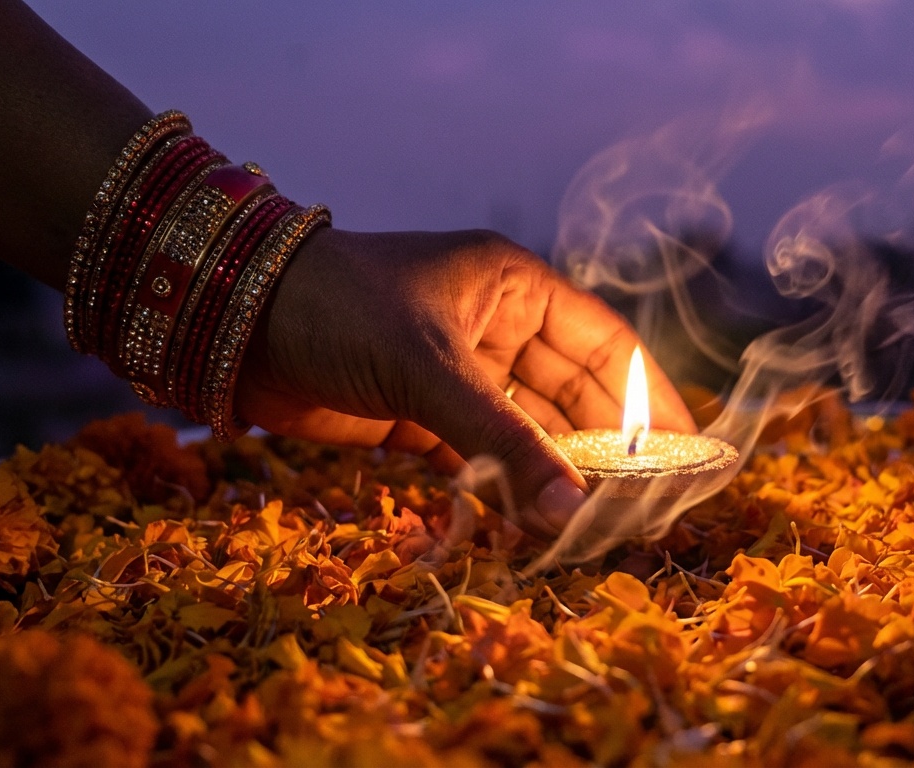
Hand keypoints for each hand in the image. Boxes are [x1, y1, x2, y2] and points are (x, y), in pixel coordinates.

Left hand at [235, 227, 695, 536]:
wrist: (228, 320)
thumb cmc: (338, 311)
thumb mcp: (429, 367)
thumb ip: (504, 440)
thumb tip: (574, 512)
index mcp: (516, 288)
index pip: (607, 345)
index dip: (649, 398)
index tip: (685, 454)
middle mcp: (497, 327)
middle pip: (575, 395)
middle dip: (607, 450)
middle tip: (643, 507)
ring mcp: (459, 373)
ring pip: (529, 431)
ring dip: (555, 476)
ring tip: (594, 528)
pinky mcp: (420, 414)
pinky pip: (483, 455)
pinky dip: (506, 488)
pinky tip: (532, 524)